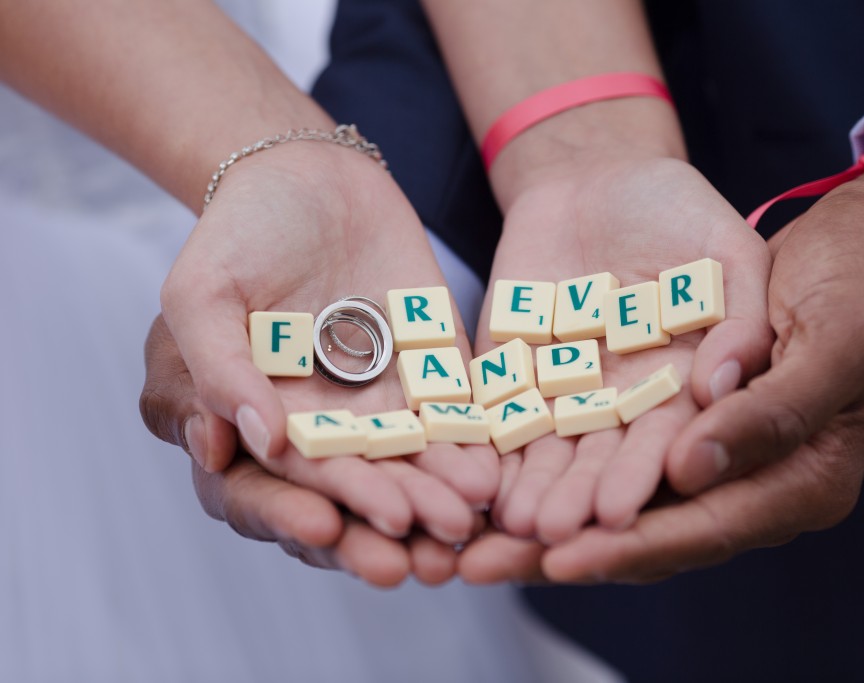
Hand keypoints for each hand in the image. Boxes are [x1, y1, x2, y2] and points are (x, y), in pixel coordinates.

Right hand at [156, 146, 498, 544]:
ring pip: (412, 461)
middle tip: (418, 557)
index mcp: (260, 420)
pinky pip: (456, 414)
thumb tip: (250, 443)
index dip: (299, 512)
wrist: (308, 176)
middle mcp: (324, 424)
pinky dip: (472, 444)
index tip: (327, 531)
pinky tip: (493, 472)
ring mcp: (381, 400)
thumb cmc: (238, 234)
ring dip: (438, 496)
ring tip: (465, 523)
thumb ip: (217, 368)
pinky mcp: (431, 370)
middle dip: (385, 520)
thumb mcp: (202, 294)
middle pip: (354, 487)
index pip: (279, 484)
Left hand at [475, 157, 771, 543]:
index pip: (669, 444)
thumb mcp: (728, 252)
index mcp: (685, 388)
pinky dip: (484, 442)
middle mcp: (625, 404)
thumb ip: (740, 317)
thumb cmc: (679, 209)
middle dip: (576, 498)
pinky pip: (495, 410)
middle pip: (601, 459)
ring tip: (510, 524)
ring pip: (546, 448)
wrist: (600, 175)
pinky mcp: (512, 369)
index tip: (619, 514)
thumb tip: (724, 386)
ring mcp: (567, 390)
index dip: (642, 479)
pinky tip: (468, 475)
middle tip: (552, 539)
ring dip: (530, 486)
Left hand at [521, 149, 863, 582]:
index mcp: (789, 464)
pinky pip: (569, 425)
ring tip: (488, 530)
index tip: (587, 549)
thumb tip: (699, 459)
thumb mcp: (836, 331)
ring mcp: (664, 418)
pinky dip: (523, 449)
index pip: (712, 516)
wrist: (794, 204)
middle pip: (642, 511)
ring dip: (539, 503)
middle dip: (575, 538)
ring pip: (594, 474)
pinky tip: (479, 469)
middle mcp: (715, 453)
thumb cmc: (855, 275)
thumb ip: (780, 402)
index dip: (648, 539)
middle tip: (514, 556)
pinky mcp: (622, 382)